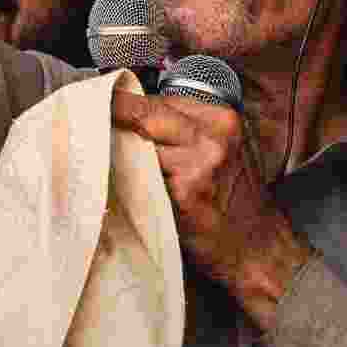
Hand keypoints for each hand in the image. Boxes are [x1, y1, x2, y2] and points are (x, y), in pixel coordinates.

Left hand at [110, 91, 310, 329]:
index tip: (100, 103)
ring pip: (139, 145)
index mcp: (221, 118)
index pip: (160, 99)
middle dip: (115, 118)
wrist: (258, 248)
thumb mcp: (221, 152)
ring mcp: (200, 163)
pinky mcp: (186, 192)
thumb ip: (185, 131)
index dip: (125, 102)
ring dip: (119, 152)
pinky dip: (129, 179)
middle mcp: (213, 135)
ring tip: (105, 160)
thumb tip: (130, 115)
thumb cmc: (235, 201)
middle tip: (88, 124)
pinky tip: (124, 186)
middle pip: (146, 114)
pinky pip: (143, 177)